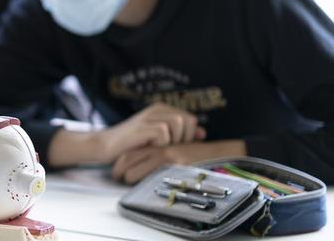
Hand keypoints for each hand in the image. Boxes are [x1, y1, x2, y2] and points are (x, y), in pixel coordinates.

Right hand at [49, 103, 206, 166]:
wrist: (105, 146)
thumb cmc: (133, 145)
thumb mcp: (160, 139)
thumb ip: (180, 134)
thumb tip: (202, 133)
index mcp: (162, 109)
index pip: (191, 118)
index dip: (188, 135)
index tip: (175, 145)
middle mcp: (157, 109)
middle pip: (187, 119)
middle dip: (183, 137)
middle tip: (167, 147)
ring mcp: (149, 116)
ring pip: (177, 123)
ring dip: (172, 140)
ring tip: (157, 146)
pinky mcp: (142, 125)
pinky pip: (163, 132)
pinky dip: (159, 143)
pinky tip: (148, 146)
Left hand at [111, 140, 245, 183]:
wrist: (218, 153)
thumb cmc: (195, 156)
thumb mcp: (175, 150)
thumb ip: (159, 155)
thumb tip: (141, 167)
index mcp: (159, 145)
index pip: (132, 152)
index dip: (120, 162)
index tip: (115, 171)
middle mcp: (160, 149)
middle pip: (129, 158)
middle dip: (119, 170)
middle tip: (115, 177)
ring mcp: (167, 158)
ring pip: (137, 169)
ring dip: (128, 177)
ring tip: (124, 182)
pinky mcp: (176, 166)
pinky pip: (153, 176)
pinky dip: (143, 182)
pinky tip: (141, 187)